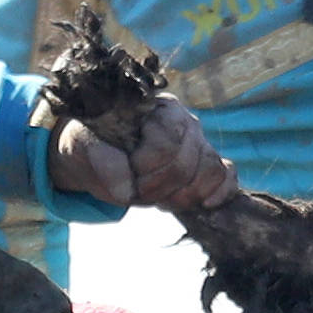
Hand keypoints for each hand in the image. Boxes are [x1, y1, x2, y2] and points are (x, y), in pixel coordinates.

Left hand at [52, 97, 238, 212]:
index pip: (166, 143)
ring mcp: (199, 141)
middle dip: (160, 188)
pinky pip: (226, 175)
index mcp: (154, 108)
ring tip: (159, 199)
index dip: (147, 168)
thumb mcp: (86, 150)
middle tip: (139, 192)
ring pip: (210, 171)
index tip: (129, 171)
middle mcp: (184, 120)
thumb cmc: (94, 146)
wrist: (101, 155)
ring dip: (183, 195)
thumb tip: (128, 189)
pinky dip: (220, 192)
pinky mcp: (207, 161)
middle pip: (188, 163)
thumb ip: (104, 164)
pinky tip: (204, 204)